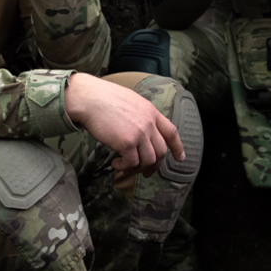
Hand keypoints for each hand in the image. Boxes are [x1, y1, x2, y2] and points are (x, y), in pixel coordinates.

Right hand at [64, 73, 183, 176]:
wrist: (89, 98)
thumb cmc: (103, 98)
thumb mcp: (131, 101)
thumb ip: (140, 115)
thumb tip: (140, 131)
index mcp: (151, 111)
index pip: (171, 132)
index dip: (178, 147)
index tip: (180, 158)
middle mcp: (149, 123)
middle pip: (161, 151)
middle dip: (155, 166)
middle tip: (146, 172)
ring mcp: (139, 133)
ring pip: (148, 160)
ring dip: (137, 168)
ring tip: (124, 166)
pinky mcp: (127, 142)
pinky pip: (132, 163)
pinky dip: (124, 167)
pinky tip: (116, 163)